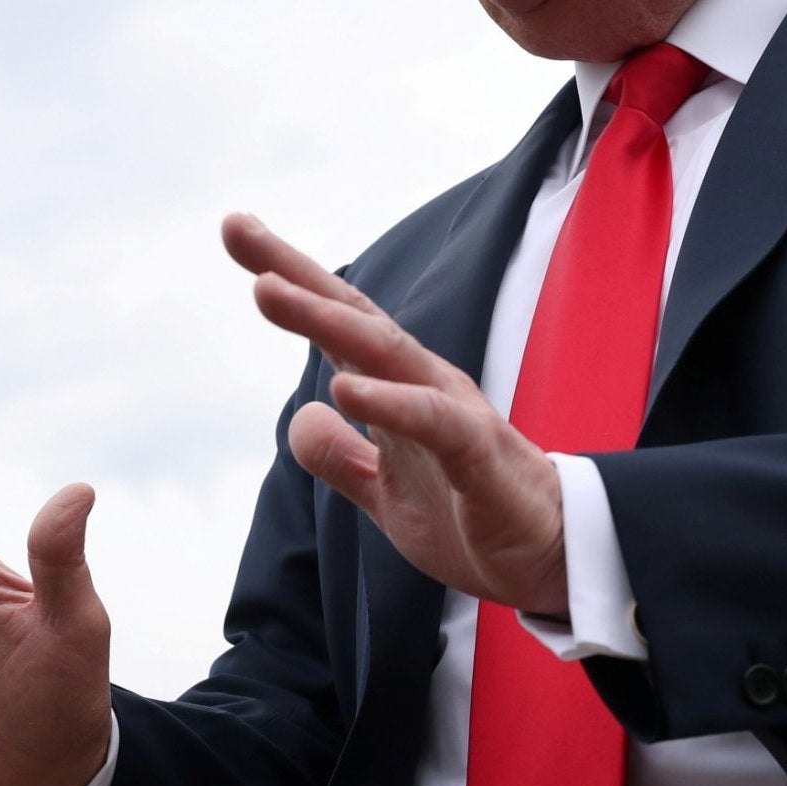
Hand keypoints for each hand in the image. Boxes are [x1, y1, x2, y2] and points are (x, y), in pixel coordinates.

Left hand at [222, 213, 567, 615]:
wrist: (549, 558)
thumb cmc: (472, 514)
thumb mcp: (385, 493)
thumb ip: (341, 457)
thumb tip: (304, 415)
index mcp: (398, 388)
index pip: (337, 324)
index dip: (289, 279)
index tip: (237, 230)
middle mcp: (423, 383)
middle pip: (352, 316)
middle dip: (293, 272)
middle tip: (236, 227)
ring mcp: (453, 413)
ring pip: (384, 353)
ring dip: (323, 319)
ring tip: (265, 289)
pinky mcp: (479, 456)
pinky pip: (431, 422)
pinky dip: (390, 402)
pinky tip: (345, 390)